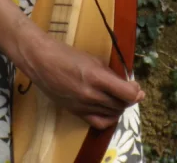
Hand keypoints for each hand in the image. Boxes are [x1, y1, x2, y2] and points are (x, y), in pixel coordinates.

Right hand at [18, 27, 143, 129]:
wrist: (40, 61)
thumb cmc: (66, 54)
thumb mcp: (92, 59)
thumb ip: (110, 74)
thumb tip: (127, 85)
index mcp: (96, 77)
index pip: (127, 93)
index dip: (136, 92)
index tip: (136, 87)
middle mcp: (91, 94)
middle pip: (121, 104)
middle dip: (128, 98)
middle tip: (128, 90)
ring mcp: (83, 105)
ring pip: (112, 113)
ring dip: (119, 106)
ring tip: (117, 97)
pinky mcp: (76, 112)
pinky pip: (99, 122)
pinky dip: (109, 118)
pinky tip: (108, 110)